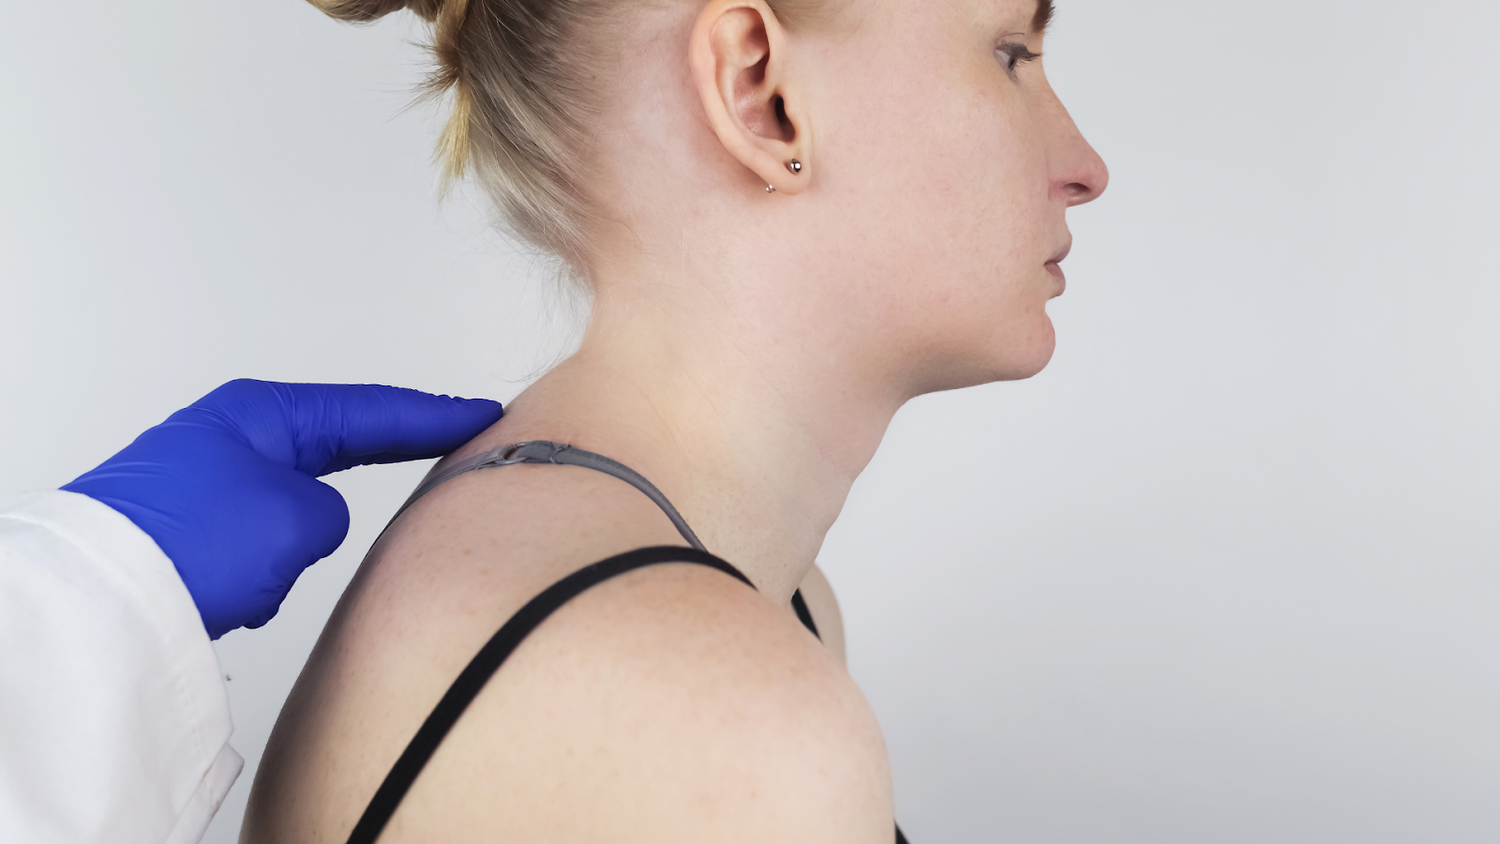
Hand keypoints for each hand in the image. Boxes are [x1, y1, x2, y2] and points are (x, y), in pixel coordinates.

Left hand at [62, 379, 502, 637]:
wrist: (102, 600)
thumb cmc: (188, 541)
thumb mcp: (299, 518)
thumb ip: (331, 515)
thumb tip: (312, 528)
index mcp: (263, 413)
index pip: (370, 410)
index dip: (433, 415)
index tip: (481, 413)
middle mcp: (234, 438)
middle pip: (336, 442)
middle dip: (390, 448)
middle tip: (454, 443)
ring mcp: (210, 486)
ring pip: (297, 502)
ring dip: (315, 528)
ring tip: (318, 548)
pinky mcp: (193, 534)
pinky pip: (262, 541)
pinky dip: (275, 560)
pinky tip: (262, 588)